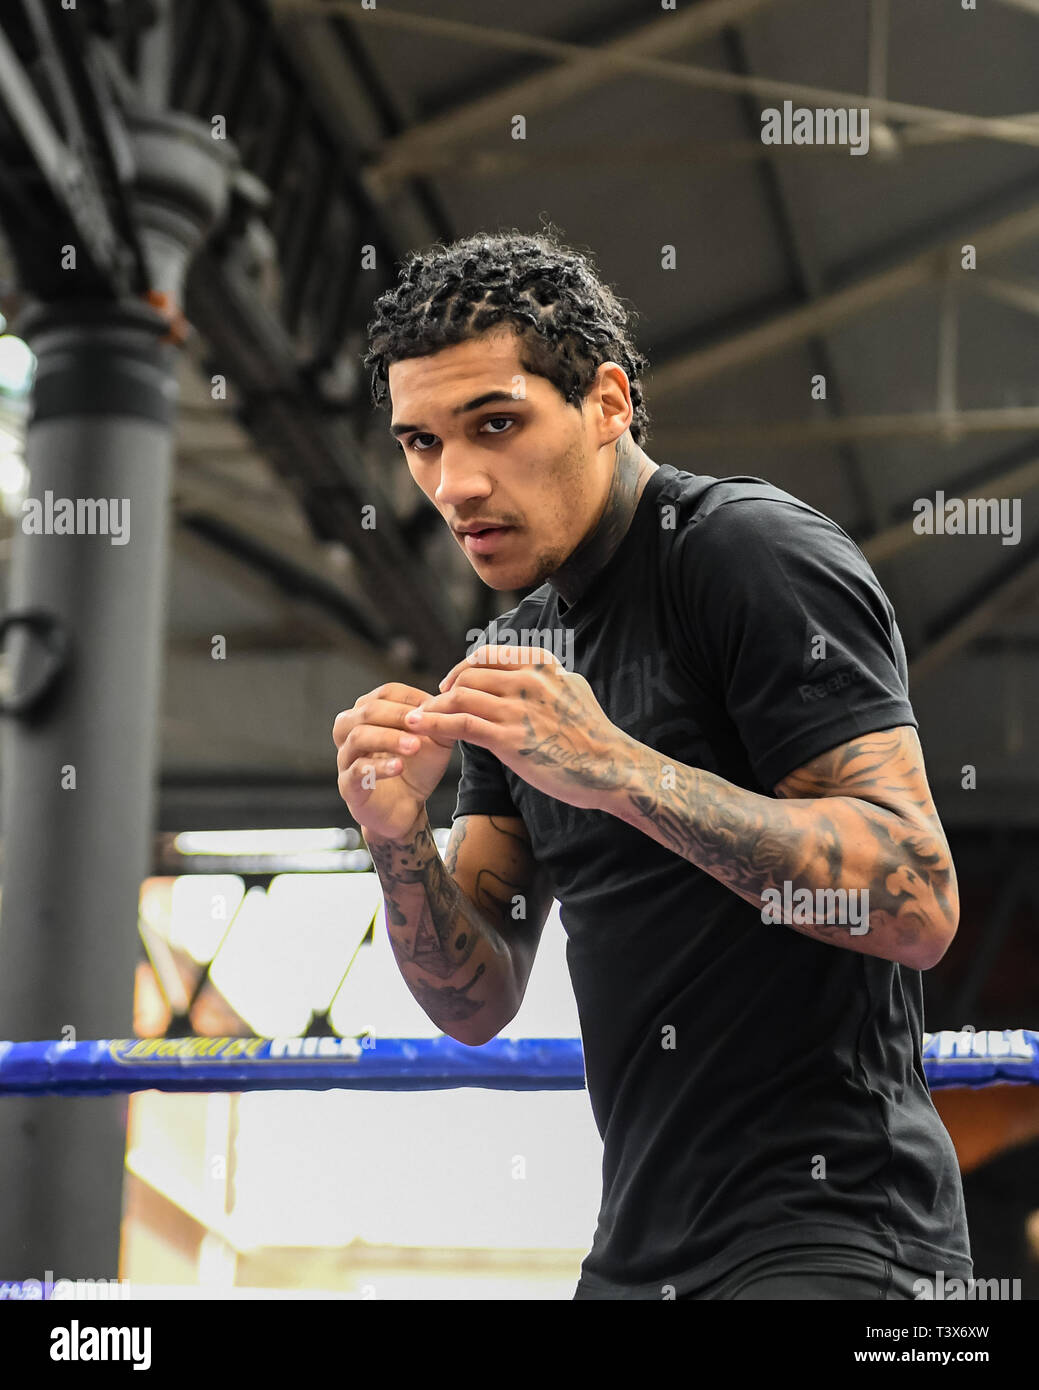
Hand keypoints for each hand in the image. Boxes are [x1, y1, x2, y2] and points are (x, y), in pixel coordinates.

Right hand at [332, 682, 453, 841]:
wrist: (407, 809)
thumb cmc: (415, 769)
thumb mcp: (434, 741)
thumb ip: (440, 721)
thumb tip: (449, 701)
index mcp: (369, 714)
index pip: (384, 693)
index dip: (410, 697)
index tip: (434, 706)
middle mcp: (351, 731)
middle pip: (367, 710)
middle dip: (397, 715)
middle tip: (422, 723)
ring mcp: (346, 758)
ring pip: (358, 737)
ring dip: (389, 738)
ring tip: (414, 746)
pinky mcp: (348, 786)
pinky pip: (357, 771)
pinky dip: (379, 767)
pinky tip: (399, 767)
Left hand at [404, 646, 637, 810]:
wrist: (612, 768)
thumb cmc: (595, 735)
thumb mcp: (575, 690)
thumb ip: (551, 678)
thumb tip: (539, 671)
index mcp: (542, 666)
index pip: (489, 655)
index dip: (464, 668)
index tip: (452, 683)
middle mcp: (528, 681)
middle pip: (469, 675)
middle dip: (446, 689)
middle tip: (433, 705)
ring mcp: (518, 710)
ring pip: (461, 696)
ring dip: (434, 707)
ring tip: (417, 719)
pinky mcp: (510, 740)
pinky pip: (461, 725)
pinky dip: (435, 723)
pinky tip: (419, 728)